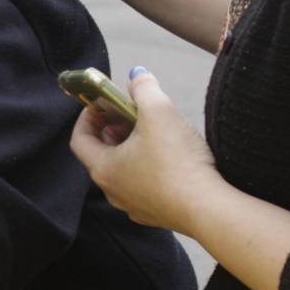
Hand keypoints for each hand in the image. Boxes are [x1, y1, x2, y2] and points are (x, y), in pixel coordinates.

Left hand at [69, 68, 222, 234]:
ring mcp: (135, 205)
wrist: (210, 210)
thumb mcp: (159, 112)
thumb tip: (137, 75)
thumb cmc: (178, 162)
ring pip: (125, 170)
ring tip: (153, 132)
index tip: (101, 103)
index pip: (79, 139)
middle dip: (113, 130)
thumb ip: (145, 89)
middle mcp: (113, 191)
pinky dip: (150, 167)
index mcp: (103, 168)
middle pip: (102, 154)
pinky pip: (146, 185)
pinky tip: (172, 157)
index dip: (87, 117)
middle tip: (129, 113)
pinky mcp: (158, 214)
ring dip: (132, 149)